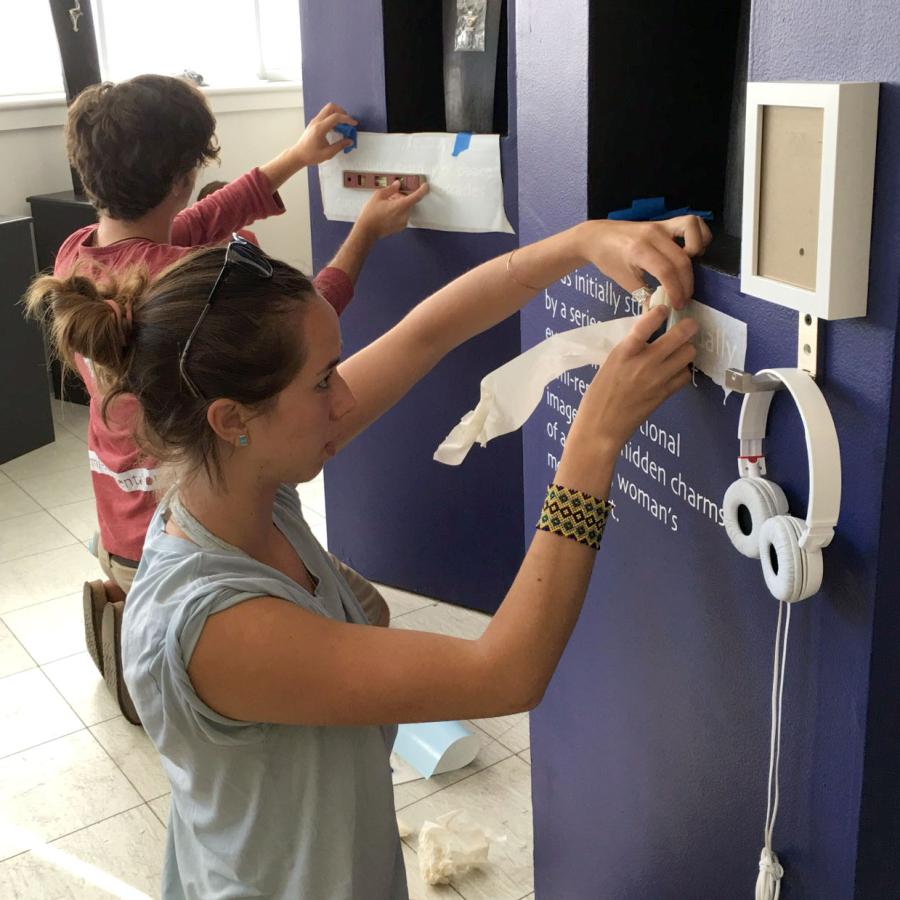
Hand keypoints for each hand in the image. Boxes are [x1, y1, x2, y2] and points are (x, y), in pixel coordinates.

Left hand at [292, 102, 357, 167]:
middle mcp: (316, 121)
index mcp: (320, 128)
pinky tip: (336, 128)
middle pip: (331, 107)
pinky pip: (325, 115)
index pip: (336, 117)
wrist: (298, 155)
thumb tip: (349, 141)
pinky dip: (332, 118)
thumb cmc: (311, 155)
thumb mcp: (328, 153)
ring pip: (328, 109)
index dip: (347, 119)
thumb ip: (340, 146)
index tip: (354, 123)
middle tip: (347, 121)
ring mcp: (314, 121)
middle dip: (342, 112)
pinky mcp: (314, 122)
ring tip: (343, 125)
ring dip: (337, 114)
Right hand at [354, 180, 429, 240]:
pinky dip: (397, 212)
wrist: (367, 231)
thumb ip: (391, 189)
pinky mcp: (400, 227)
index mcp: (401, 205)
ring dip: (399, 204)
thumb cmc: (371, 214)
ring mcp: (403, 222)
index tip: (425, 186)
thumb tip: (397, 185)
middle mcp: (405, 215)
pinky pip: (402, 216)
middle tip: (390, 196)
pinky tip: (387, 212)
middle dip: (401, 197)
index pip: (417, 196)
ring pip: (405, 209)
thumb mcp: (378, 195)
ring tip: (386, 204)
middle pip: (409, 202)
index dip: (423, 190)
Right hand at [567, 305, 697, 456]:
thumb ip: (630, 348)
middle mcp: (644, 363)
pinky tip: (675, 370)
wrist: (601, 426)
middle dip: (687, 326)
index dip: (659, 311)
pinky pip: (685, 375)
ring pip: (688, 353)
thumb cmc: (599, 394)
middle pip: (679, 336)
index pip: (646, 323)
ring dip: (686, 348)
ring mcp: (657, 379)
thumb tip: (650, 332)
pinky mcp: (665, 394)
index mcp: (624, 352)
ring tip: (679, 350)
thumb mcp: (610, 363)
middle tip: (688, 325)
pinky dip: (683, 370)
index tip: (663, 308)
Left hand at [575, 216, 711, 309]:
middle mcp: (653, 234)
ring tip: (689, 269)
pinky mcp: (666, 223)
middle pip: (681, 258)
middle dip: (686, 283)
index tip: (677, 305)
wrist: (597, 236)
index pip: (666, 271)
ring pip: (692, 229)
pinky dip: (699, 235)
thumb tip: (657, 314)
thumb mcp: (623, 280)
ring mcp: (661, 225)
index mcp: (639, 250)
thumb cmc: (608, 259)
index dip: (676, 291)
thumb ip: (643, 296)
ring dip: (698, 250)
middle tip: (682, 298)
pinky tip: (692, 252)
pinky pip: (692, 222)